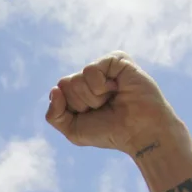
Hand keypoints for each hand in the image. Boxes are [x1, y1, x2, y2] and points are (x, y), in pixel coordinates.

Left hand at [45, 51, 180, 154]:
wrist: (138, 131)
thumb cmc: (109, 131)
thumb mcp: (73, 130)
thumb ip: (54, 115)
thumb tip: (55, 89)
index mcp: (78, 91)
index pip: (58, 91)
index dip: (71, 109)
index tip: (91, 115)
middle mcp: (89, 77)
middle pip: (65, 84)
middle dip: (82, 103)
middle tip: (104, 107)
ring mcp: (103, 67)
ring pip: (76, 79)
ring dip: (92, 97)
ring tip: (112, 99)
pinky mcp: (116, 59)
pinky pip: (89, 70)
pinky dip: (100, 86)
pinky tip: (117, 89)